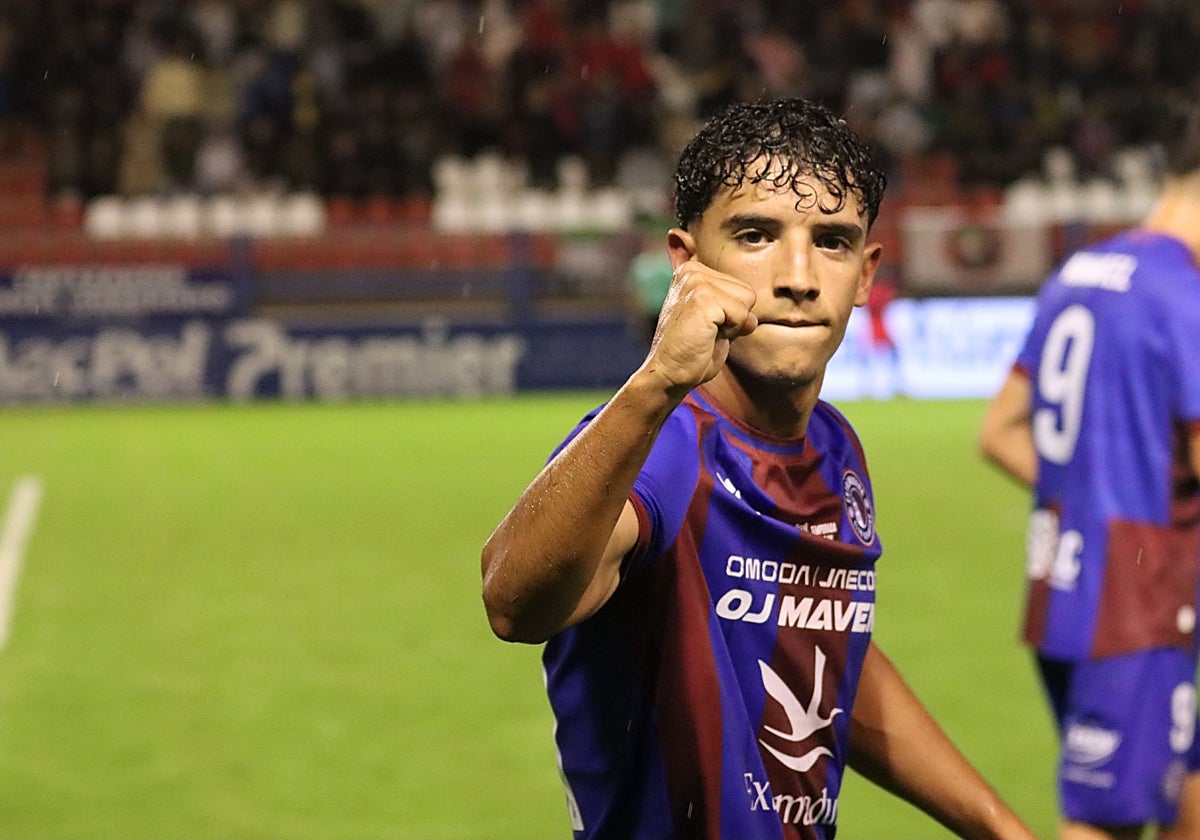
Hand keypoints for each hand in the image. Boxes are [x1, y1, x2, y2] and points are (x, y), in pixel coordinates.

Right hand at [642, 258, 758, 399]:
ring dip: (733, 325)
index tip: (707, 326)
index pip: (741, 288)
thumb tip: (753, 316)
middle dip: (735, 318)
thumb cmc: (692, 352)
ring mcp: (696, 282)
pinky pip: (742, 315)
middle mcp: (692, 271)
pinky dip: (731, 332)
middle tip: (707, 332)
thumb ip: (735, 309)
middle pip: (748, 292)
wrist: (668, 374)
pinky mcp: (702, 298)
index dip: (732, 315)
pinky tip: (706, 337)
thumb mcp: (717, 322)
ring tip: (706, 333)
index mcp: (693, 271)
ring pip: (747, 300)